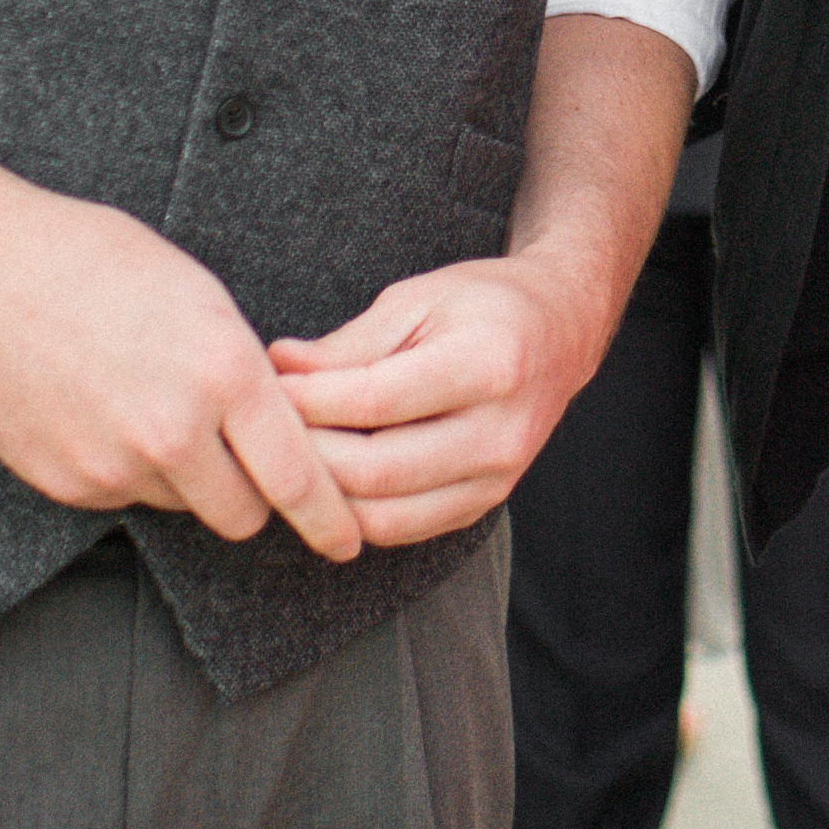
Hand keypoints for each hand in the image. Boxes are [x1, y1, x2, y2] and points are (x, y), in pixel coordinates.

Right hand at [0, 189, 362, 560]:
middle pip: (242, 515)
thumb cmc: (104, 265)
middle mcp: (172, 432)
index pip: (296, 478)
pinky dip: (127, 470)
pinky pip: (124, 497)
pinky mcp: (68, 483)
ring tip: (151, 405)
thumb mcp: (206, 301)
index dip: (328, 518)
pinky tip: (106, 412)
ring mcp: (113, 465)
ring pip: (182, 505)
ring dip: (184, 477)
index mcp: (223, 375)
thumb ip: (248, 376)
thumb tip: (284, 432)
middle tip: (236, 453)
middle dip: (251, 494)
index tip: (346, 541)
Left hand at [269, 255, 601, 547]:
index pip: (372, 402)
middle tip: (267, 429)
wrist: (561, 332)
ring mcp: (498, 476)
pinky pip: (403, 529)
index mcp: (487, 364)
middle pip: (374, 471)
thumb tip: (277, 368)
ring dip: (325, 494)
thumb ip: (347, 344)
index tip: (268, 387)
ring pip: (384, 515)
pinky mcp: (487, 502)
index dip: (307, 402)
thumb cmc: (484, 304)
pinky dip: (356, 512)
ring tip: (294, 457)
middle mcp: (499, 432)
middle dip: (306, 454)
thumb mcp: (416, 299)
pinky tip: (332, 479)